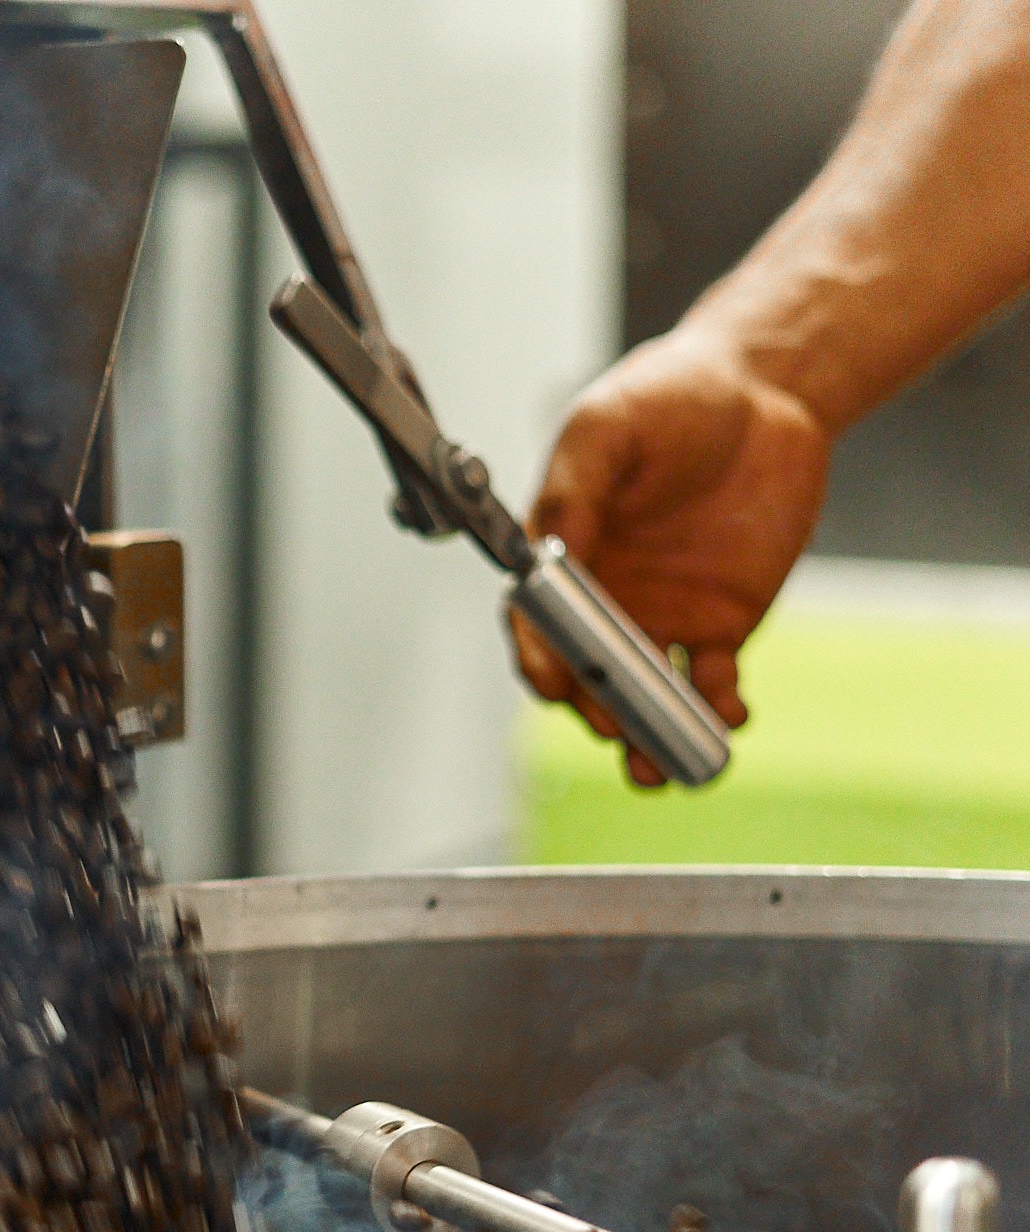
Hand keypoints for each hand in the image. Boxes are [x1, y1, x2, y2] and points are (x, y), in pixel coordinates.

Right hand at [511, 324, 833, 785]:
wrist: (765, 392)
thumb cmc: (672, 397)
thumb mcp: (608, 426)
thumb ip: (572, 489)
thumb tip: (546, 554)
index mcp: (563, 558)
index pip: (537, 625)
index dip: (541, 657)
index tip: (554, 681)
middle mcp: (604, 599)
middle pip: (587, 674)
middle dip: (597, 710)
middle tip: (616, 729)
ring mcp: (659, 618)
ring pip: (642, 696)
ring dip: (648, 737)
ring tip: (658, 768)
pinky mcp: (718, 625)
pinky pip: (710, 684)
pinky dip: (716, 710)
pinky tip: (727, 719)